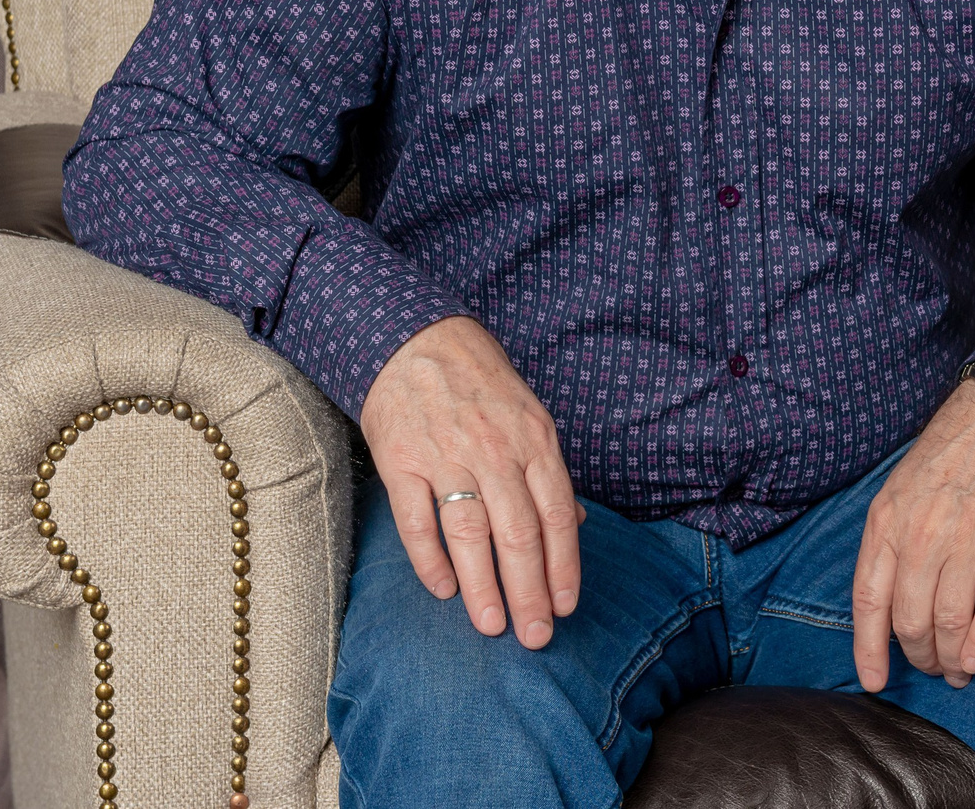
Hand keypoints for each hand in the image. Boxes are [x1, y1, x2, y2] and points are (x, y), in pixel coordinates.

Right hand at [359, 316, 583, 647]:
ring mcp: (446, 456)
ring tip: (494, 626)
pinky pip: (418, 521)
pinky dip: (431, 561)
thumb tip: (573, 524)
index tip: (565, 607)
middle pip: (519, 534)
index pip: (557, 515)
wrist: (414, 338)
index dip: (563, 567)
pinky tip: (444, 590)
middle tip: (535, 637)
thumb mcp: (528, 415)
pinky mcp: (401, 462)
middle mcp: (494, 450)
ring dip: (484, 587)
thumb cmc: (479, 383)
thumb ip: (547, 470)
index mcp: (533, 439)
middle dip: (530, 592)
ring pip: (470, 535)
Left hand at [852, 381, 974, 691]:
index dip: (869, 649)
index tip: (874, 680)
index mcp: (886, 523)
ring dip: (950, 658)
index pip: (868, 602)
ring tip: (955, 670)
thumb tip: (887, 597)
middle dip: (919, 656)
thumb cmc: (949, 452)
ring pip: (948, 623)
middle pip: (910, 621)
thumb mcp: (898, 489)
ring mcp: (964, 542)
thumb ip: (890, 539)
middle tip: (929, 667)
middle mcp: (920, 537)